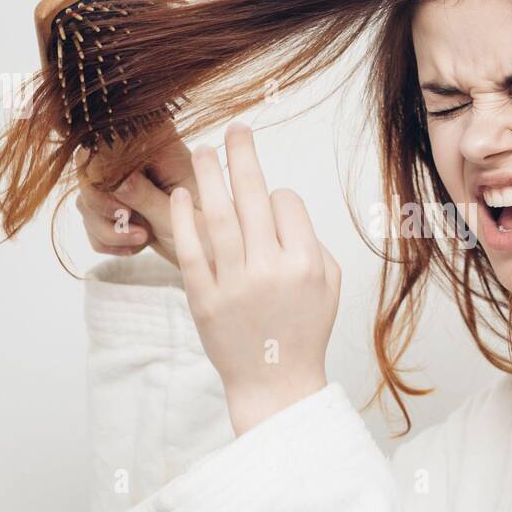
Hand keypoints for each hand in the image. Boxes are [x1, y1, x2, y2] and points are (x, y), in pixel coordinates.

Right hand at [76, 127, 207, 268]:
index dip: (105, 170)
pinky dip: (108, 240)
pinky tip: (135, 245)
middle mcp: (138, 161)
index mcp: (160, 149)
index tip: (122, 202)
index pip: (113, 141)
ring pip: (87, 198)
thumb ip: (147, 197)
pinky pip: (91, 220)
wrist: (213, 257)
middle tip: (130, 223)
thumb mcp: (179, 216)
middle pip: (90, 169)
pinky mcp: (117, 205)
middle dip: (103, 205)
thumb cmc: (209, 234)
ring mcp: (125, 183)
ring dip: (107, 228)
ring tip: (141, 239)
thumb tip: (118, 180)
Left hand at [168, 121, 340, 435]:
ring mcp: (234, 284)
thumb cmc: (304, 332)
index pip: (288, 204)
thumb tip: (282, 208)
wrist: (275, 383)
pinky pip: (191, 251)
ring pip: (219, 216)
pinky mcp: (204, 300)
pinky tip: (182, 195)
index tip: (273, 203)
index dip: (280, 195)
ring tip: (203, 149)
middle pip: (254, 197)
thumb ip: (312, 243)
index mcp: (306, 263)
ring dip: (210, 176)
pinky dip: (184, 219)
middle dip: (244, 156)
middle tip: (236, 128)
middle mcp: (271, 269)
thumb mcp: (329, 286)